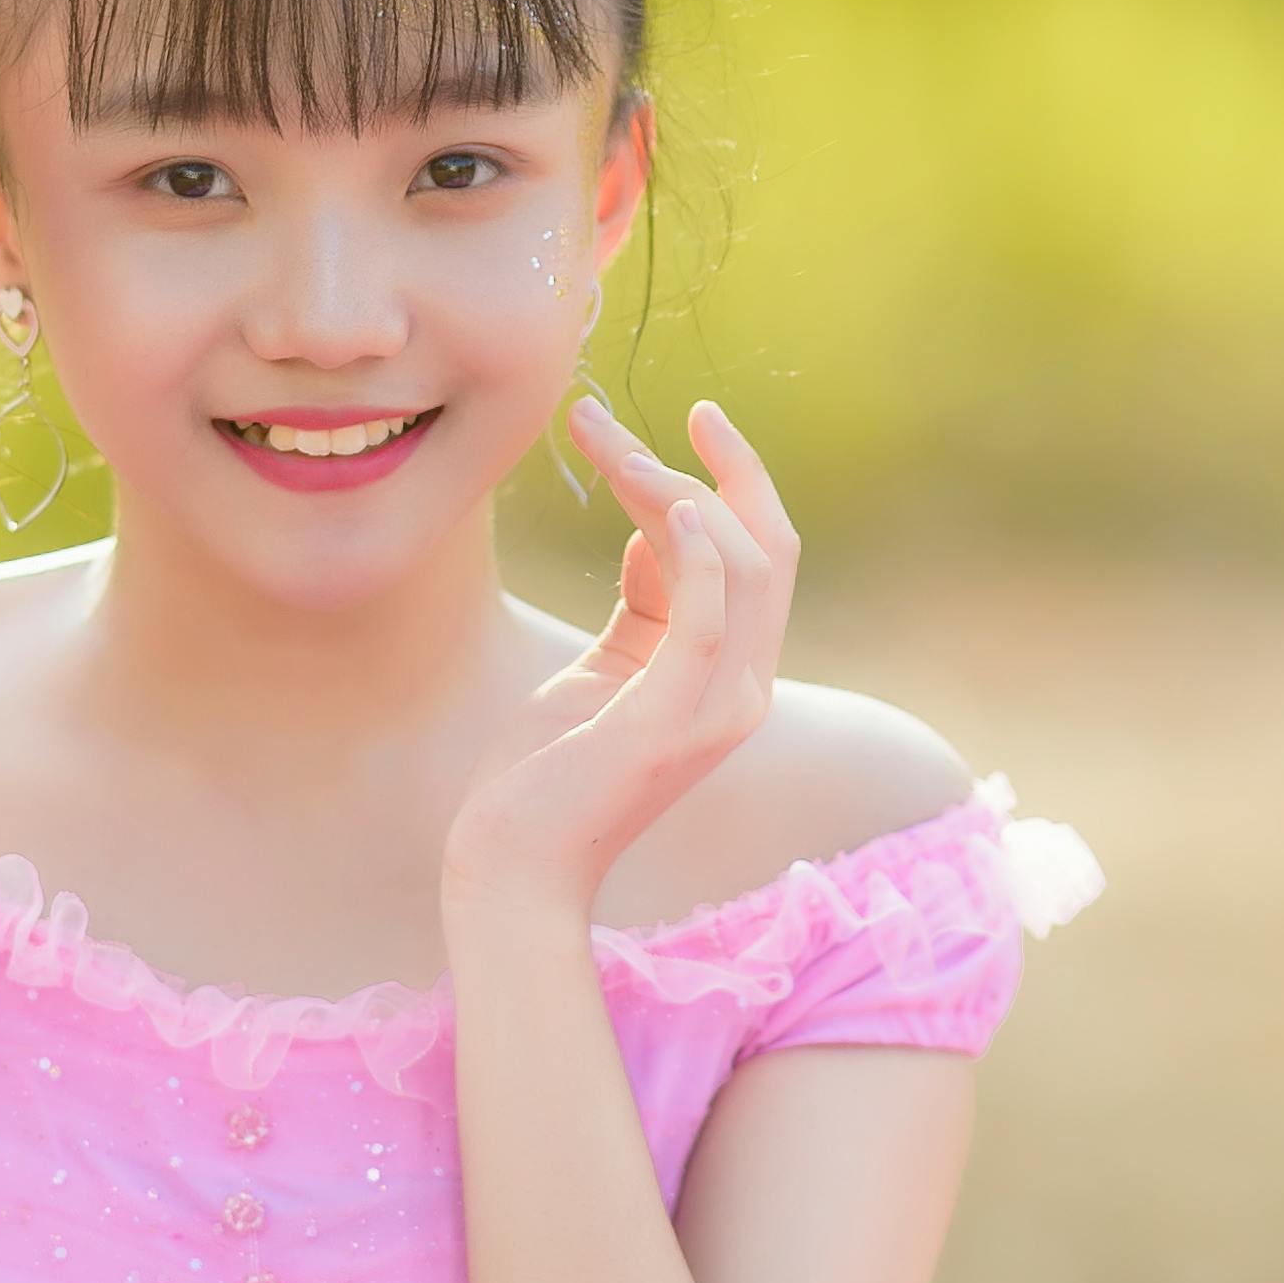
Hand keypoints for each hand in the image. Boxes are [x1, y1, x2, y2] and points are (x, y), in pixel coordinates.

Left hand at [446, 395, 798, 920]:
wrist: (514, 866)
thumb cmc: (546, 774)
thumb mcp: (606, 668)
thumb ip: (645, 604)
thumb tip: (656, 522)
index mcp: (732, 675)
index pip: (764, 556)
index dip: (737, 480)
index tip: (692, 417)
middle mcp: (744, 688)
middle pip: (769, 547)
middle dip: (715, 466)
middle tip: (619, 420)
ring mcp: (719, 707)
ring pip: (742, 564)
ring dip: (673, 489)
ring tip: (604, 447)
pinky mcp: (674, 719)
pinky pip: (710, 613)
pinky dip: (695, 550)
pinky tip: (660, 500)